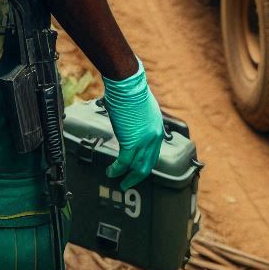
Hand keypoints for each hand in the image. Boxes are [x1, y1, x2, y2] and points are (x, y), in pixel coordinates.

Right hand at [101, 58, 164, 190]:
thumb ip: (141, 122)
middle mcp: (154, 137)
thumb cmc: (132, 92)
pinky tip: (111, 172)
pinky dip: (117, 169)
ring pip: (137, 167)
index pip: (154, 153)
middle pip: (148, 164)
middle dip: (138, 176)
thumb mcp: (144, 109)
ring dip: (128, 177)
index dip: (145, 163)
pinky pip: (124, 162)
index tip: (138, 170)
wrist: (128, 86)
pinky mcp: (131, 141)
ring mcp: (144, 141)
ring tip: (118, 181)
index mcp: (157, 128)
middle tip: (129, 183)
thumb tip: (133, 126)